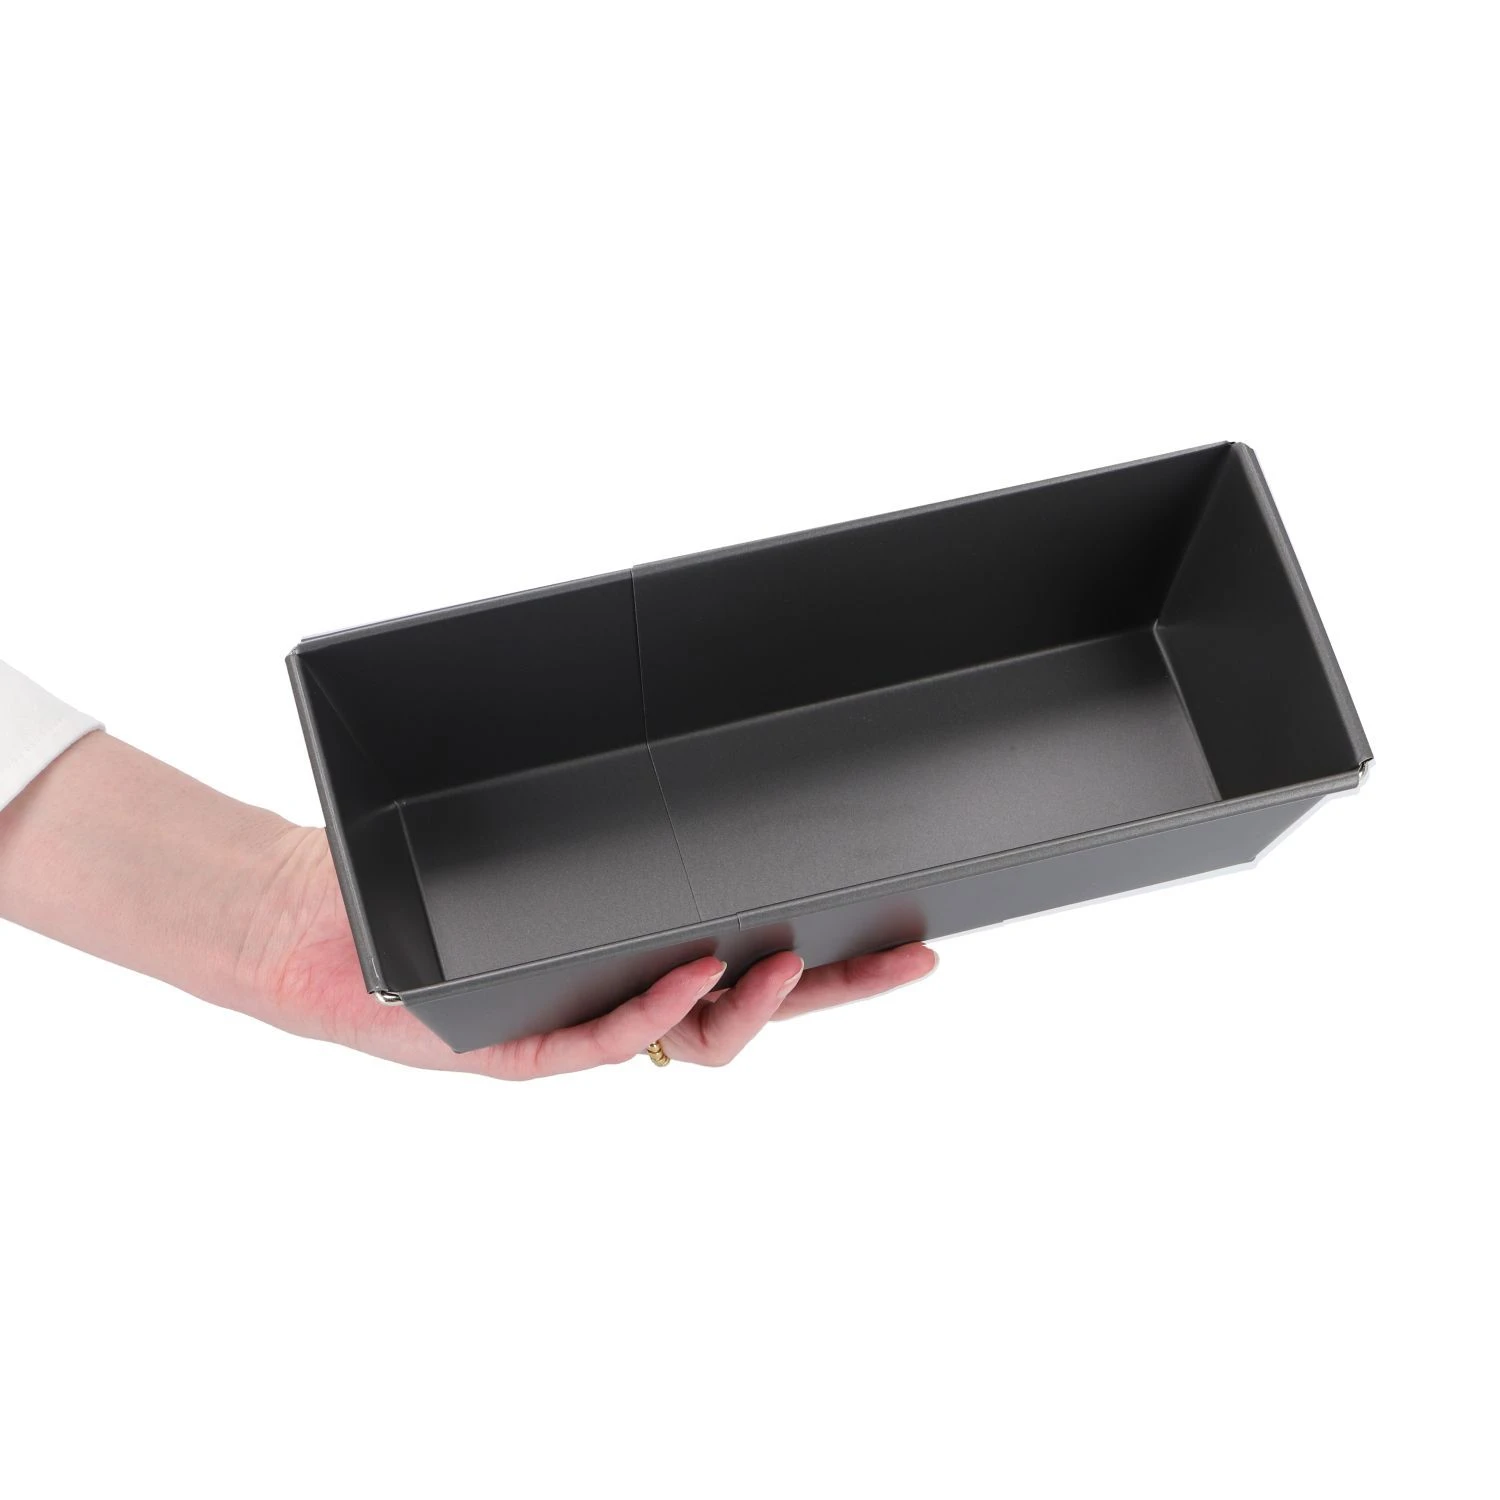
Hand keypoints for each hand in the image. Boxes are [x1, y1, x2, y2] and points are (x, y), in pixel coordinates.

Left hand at [248, 826, 937, 1079]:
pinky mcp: (526, 1047)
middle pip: (760, 1005)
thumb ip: (596, 792)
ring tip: (791, 961)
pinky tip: (696, 965)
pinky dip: (661, 1004)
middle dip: (842, 989)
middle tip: (915, 959)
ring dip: (756, 1004)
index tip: (911, 927)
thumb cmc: (421, 859)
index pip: (760, 954)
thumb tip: (679, 706)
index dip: (839, 953)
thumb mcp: (530, 811)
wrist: (304, 911)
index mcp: (642, 947)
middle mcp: (627, 991)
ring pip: (699, 1040)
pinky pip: (612, 1038)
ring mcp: (583, 1022)